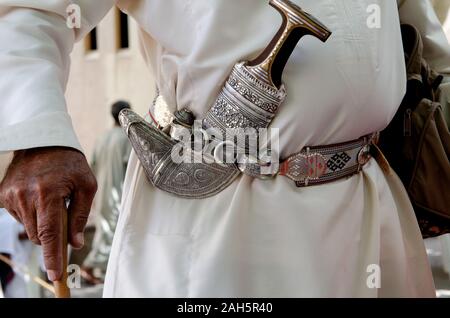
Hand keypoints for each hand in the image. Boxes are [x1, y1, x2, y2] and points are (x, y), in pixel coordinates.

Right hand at [0, 147, 96, 280]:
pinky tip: (40, 197)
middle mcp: (25, 195)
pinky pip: (20, 218)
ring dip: (42, 224)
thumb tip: (75, 243)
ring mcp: (11, 195)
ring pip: (29, 229)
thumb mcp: (86, 185)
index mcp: (48, 192)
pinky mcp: (3, 195)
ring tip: (52, 200)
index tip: (56, 274)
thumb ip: (80, 215)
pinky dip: (32, 215)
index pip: (49, 233)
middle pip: (39, 235)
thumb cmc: (70, 163)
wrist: (44, 141)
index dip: (53, 256)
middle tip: (63, 214)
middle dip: (53, 235)